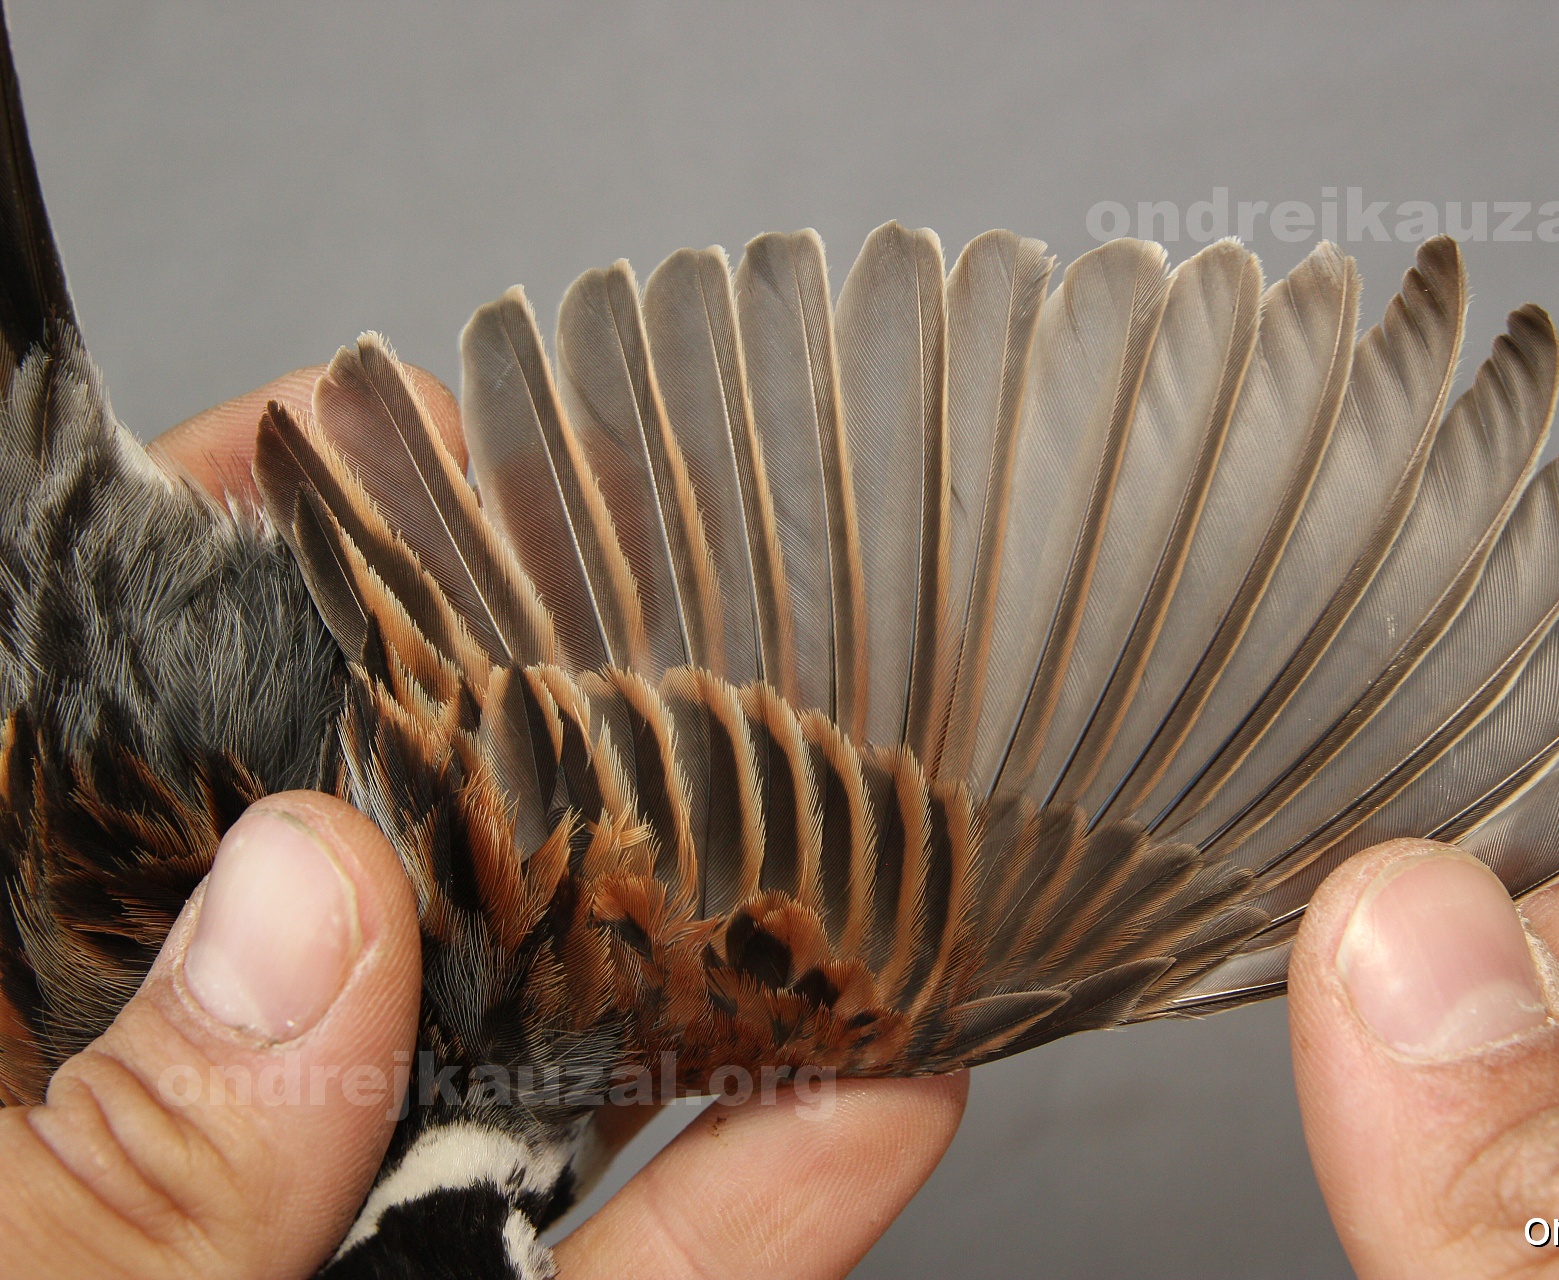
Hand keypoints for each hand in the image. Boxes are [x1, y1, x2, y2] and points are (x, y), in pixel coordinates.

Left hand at [0, 373, 966, 1279]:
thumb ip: (129, 1153)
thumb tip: (318, 902)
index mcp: (8, 1041)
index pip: (114, 740)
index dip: (241, 569)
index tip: (398, 443)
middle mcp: (186, 1118)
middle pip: (371, 880)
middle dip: (534, 745)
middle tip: (696, 604)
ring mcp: (334, 1238)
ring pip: (539, 1079)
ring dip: (706, 972)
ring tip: (857, 826)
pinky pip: (628, 1273)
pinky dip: (759, 1202)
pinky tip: (887, 1099)